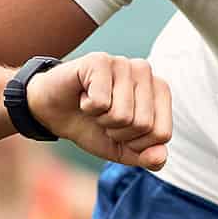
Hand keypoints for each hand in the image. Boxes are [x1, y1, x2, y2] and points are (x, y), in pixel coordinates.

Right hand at [26, 53, 172, 169]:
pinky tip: (83, 95)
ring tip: (94, 106)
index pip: (162, 134)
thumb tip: (160, 157)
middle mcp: (145, 72)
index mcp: (160, 91)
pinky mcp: (99, 60)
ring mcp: (123, 63)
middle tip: (103, 117)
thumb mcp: (122, 150)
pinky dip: (87, 107)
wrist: (55, 111)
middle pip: (142, 125)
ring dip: (101, 120)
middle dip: (117, 132)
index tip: (121, 132)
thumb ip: (147, 157)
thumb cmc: (93, 126)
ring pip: (122, 115)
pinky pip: (100, 102)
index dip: (136, 145)